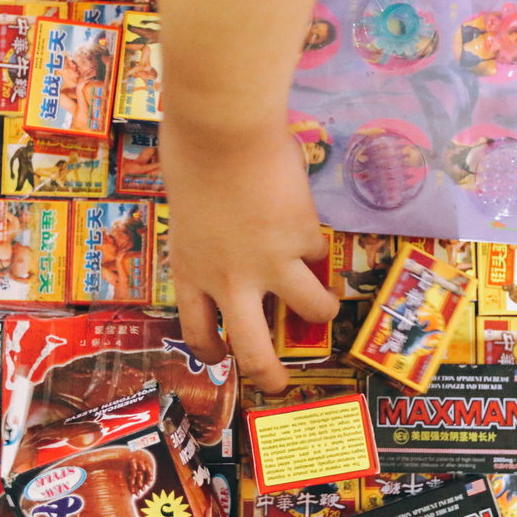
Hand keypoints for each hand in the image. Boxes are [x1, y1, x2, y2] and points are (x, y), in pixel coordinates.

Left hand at [161, 118, 338, 392]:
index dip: (212, 352)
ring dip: (324, 310)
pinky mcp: (301, 240)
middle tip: (279, 384)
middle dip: (269, 374)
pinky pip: (319, 253)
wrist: (223, 132)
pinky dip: (318, 244)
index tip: (222, 357)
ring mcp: (270, 265)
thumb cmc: (193, 154)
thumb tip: (228, 239)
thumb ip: (208, 237)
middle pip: (252, 350)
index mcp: (191, 270)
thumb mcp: (188, 209)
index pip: (196, 331)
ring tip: (328, 306)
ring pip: (311, 310)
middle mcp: (229, 279)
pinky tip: (309, 225)